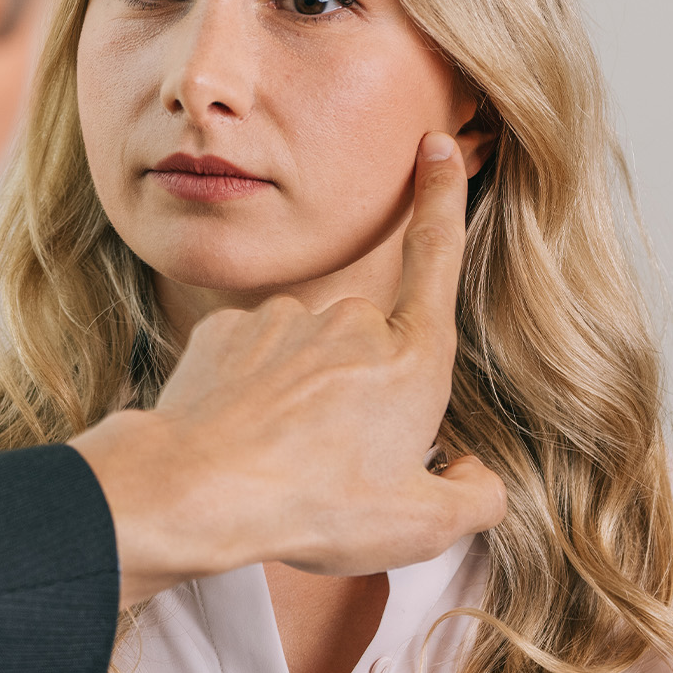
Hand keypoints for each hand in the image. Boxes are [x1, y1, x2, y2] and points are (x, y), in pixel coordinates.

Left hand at [70, 131, 507, 605]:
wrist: (199, 488)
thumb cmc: (311, 505)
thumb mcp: (422, 526)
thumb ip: (473, 497)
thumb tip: (471, 474)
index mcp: (411, 359)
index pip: (438, 260)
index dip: (443, 200)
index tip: (437, 146)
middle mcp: (349, 322)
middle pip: (368, 346)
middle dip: (360, 391)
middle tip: (334, 461)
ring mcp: (282, 321)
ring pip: (307, 352)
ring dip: (303, 392)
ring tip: (282, 455)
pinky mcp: (225, 331)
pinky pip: (253, 356)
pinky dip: (253, 389)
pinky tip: (244, 433)